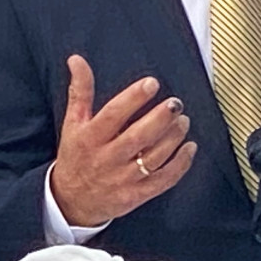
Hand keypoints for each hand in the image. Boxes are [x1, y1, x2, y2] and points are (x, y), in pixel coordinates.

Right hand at [49, 54, 196, 226]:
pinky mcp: (136, 195)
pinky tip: (189, 147)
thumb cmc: (76, 156)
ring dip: (173, 138)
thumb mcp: (72, 123)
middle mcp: (106, 158)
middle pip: (138, 137)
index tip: (151, 84)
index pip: (113, 115)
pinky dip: (180, 164)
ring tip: (183, 121)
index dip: (133, 98)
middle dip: (161, 118)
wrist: (71, 201)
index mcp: (90, 138)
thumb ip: (80, 91)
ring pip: (154, 157)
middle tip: (176, 103)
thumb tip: (77, 60)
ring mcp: (123, 178)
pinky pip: (163, 180)